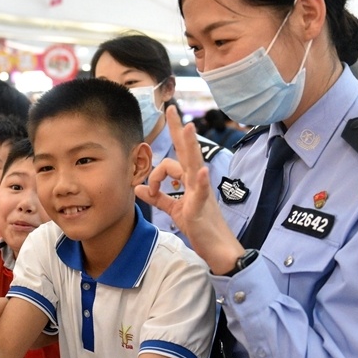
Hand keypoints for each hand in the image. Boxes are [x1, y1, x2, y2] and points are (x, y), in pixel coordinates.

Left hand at [135, 106, 239, 272]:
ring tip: (188, 127)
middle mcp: (197, 182)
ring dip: (191, 146)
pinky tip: (201, 171)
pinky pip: (201, 191)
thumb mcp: (175, 210)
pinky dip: (201, 181)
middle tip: (171, 108)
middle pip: (187, 151)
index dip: (161, 162)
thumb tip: (137, 188)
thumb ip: (158, 198)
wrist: (219, 249)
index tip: (153, 171)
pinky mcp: (203, 207)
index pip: (175, 159)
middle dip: (179, 130)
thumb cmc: (200, 228)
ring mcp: (201, 192)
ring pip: (194, 164)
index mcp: (190, 181)